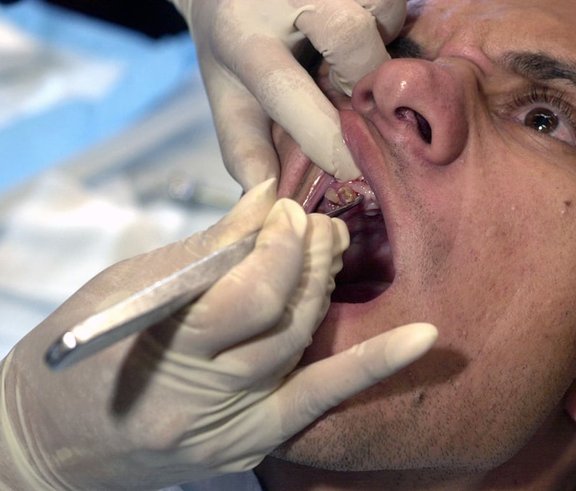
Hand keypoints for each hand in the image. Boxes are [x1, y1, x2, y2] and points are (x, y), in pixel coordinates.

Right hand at [0, 180, 436, 489]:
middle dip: (304, 255)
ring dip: (322, 285)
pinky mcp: (254, 439)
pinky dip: (373, 365)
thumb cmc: (82, 355)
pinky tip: (424, 338)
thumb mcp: (128, 287)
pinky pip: (320, 397)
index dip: (276, 243)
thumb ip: (206, 250)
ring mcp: (233, 422)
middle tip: (313, 220)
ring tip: (328, 245)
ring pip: (301, 343)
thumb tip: (264, 202)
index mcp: (162, 344)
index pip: (245, 289)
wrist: (60, 438)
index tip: (286, 208)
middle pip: (281, 313)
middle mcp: (202, 392)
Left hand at [170, 0, 406, 189]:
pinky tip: (364, 33)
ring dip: (382, 42)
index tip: (347, 166)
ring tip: (354, 56)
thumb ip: (246, 149)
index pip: (283, 88)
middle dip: (364, 75)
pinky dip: (388, 21)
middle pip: (348, 34)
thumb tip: (271, 202)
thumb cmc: (236, 52)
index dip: (321, 134)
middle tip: (356, 94)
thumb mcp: (229, 99)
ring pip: (382, 7)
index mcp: (240, 37)